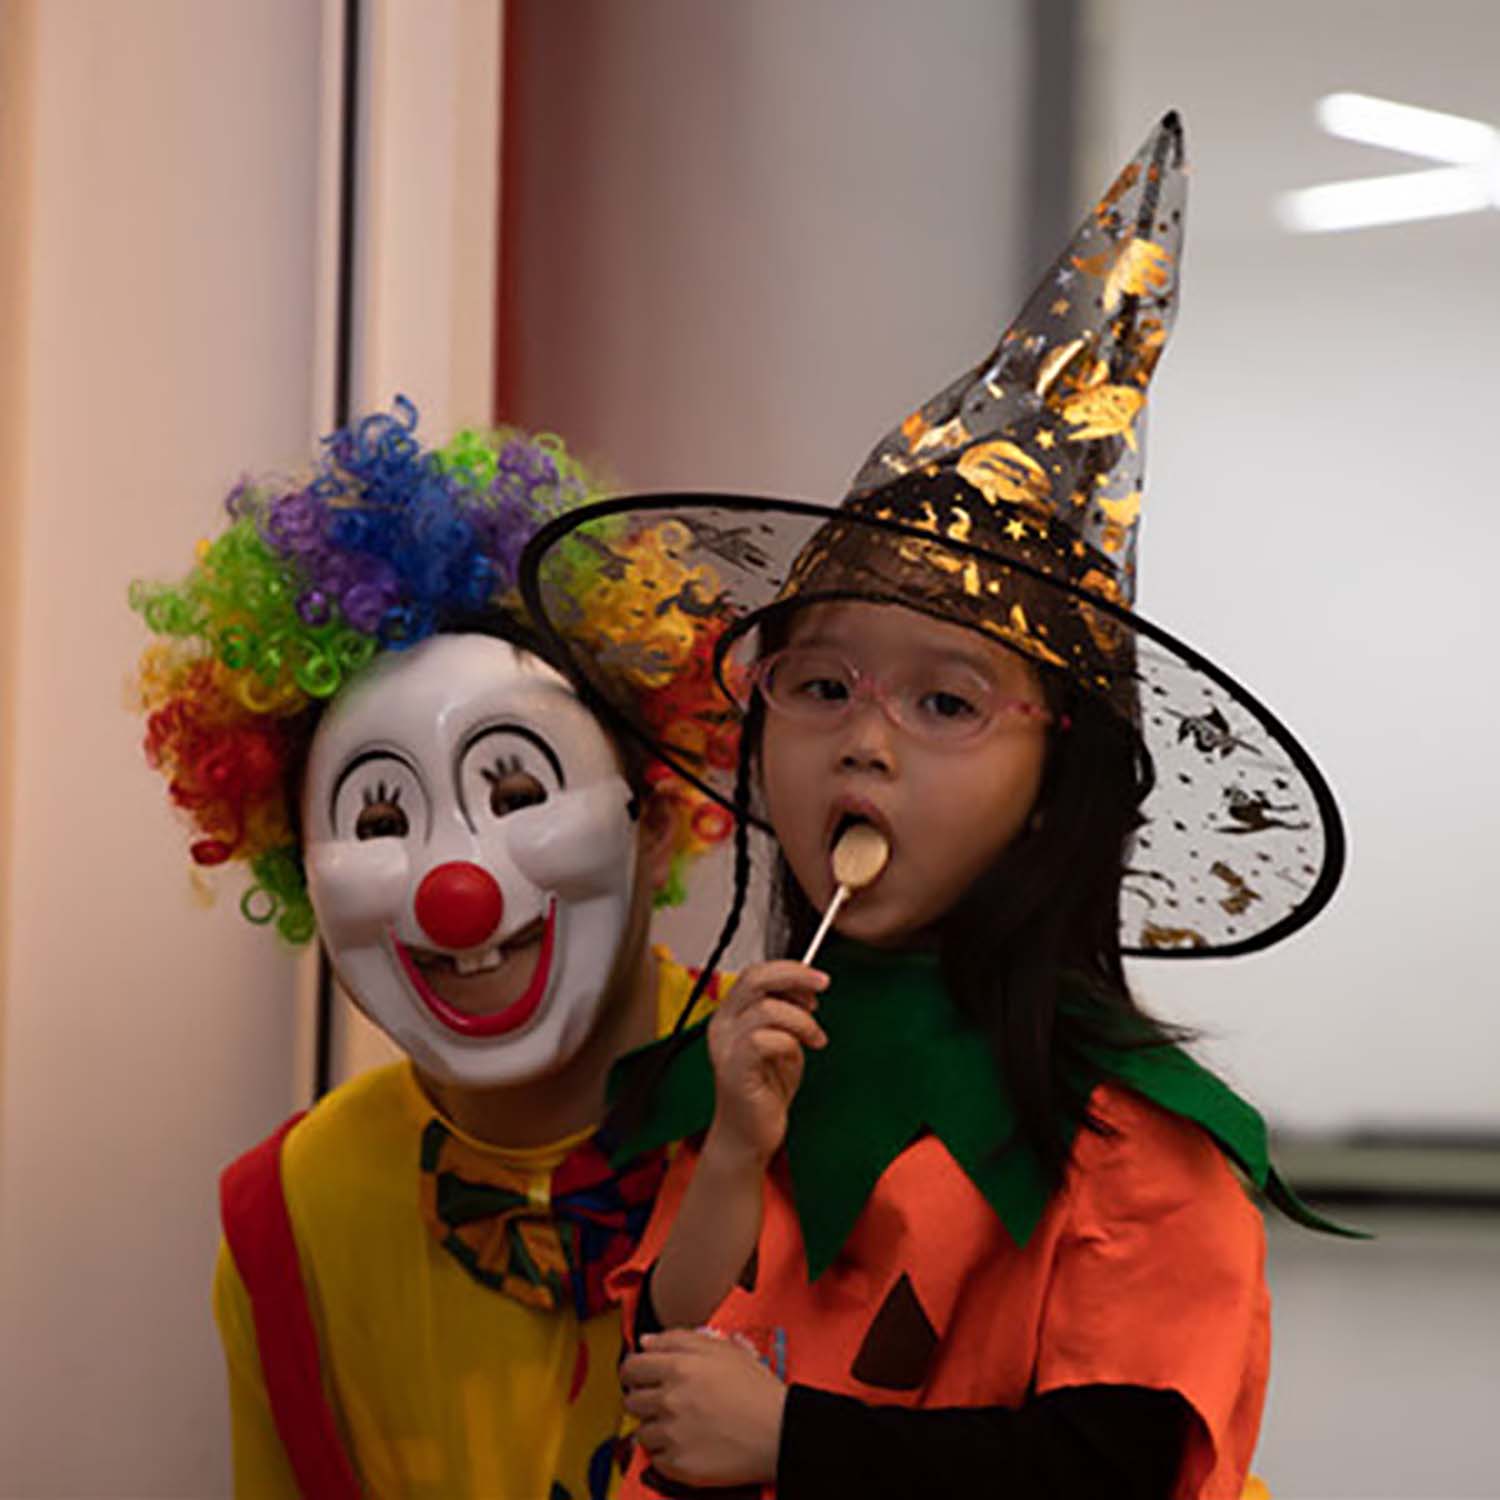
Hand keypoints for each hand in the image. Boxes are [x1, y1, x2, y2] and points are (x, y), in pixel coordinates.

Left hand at [621, 1328, 788, 1485]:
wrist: (780, 1432)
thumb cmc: (757, 1390)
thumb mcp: (723, 1349)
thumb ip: (679, 1338)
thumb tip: (646, 1341)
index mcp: (679, 1367)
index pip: (632, 1367)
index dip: (633, 1372)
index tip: (639, 1378)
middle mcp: (670, 1399)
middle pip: (632, 1400)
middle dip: (644, 1400)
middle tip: (663, 1402)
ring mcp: (672, 1434)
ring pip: (641, 1432)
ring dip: (655, 1428)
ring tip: (680, 1425)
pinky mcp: (678, 1465)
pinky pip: (655, 1459)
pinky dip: (666, 1453)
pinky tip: (687, 1443)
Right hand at [707, 960, 828, 1163]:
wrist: (749, 1134)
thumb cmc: (764, 1090)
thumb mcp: (781, 1040)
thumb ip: (787, 1013)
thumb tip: (807, 986)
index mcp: (731, 1014)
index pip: (755, 973)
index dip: (789, 970)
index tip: (816, 980)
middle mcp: (723, 1025)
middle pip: (755, 979)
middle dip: (795, 976)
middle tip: (821, 986)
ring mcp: (726, 1046)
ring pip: (766, 1009)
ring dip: (802, 1020)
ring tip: (815, 1037)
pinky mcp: (734, 1069)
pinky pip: (765, 1041)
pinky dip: (791, 1043)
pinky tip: (799, 1056)